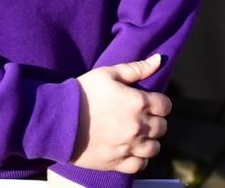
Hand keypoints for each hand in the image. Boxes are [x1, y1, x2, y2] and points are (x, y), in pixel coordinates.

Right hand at [68, 54, 169, 173]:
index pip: (165, 106)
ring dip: (149, 140)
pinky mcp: (116, 162)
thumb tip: (159, 59)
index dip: (159, 103)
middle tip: (142, 118)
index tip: (150, 103)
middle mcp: (137, 126)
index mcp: (138, 102)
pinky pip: (140, 165)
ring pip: (154, 148)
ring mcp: (128, 146)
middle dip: (155, 120)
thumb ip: (137, 68)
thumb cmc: (83, 93)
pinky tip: (132, 151)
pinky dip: (140, 159)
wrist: (58, 120)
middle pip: (162, 127)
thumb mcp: (109, 73)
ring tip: (138, 135)